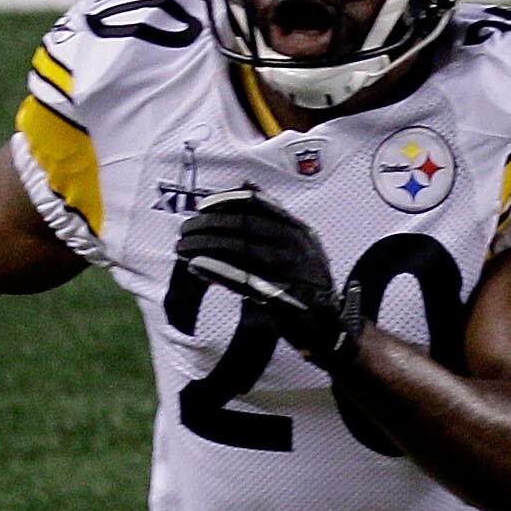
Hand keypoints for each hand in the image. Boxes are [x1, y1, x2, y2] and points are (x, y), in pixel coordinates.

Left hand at [175, 185, 361, 369]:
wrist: (327, 327)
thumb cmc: (304, 283)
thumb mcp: (296, 245)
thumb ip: (271, 217)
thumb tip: (245, 183)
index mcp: (298, 230)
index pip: (261, 205)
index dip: (229, 201)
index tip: (203, 205)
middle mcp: (296, 246)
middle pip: (246, 226)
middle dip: (210, 225)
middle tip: (186, 229)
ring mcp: (291, 271)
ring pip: (242, 249)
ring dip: (207, 246)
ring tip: (183, 247)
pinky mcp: (281, 297)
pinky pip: (243, 279)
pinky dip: (218, 271)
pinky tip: (198, 267)